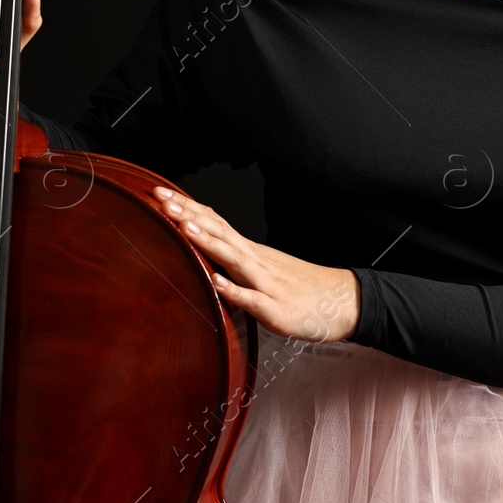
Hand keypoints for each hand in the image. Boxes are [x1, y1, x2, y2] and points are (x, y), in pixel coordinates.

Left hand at [151, 185, 360, 342]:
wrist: (343, 301)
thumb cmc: (300, 288)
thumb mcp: (263, 272)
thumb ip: (235, 265)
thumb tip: (205, 261)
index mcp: (250, 252)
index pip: (214, 222)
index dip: (187, 208)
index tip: (159, 193)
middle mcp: (255, 260)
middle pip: (218, 232)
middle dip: (187, 215)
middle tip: (160, 198)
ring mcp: (265, 282)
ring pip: (233, 258)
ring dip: (208, 242)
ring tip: (183, 227)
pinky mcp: (275, 308)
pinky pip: (252, 299)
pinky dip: (233, 290)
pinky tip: (216, 282)